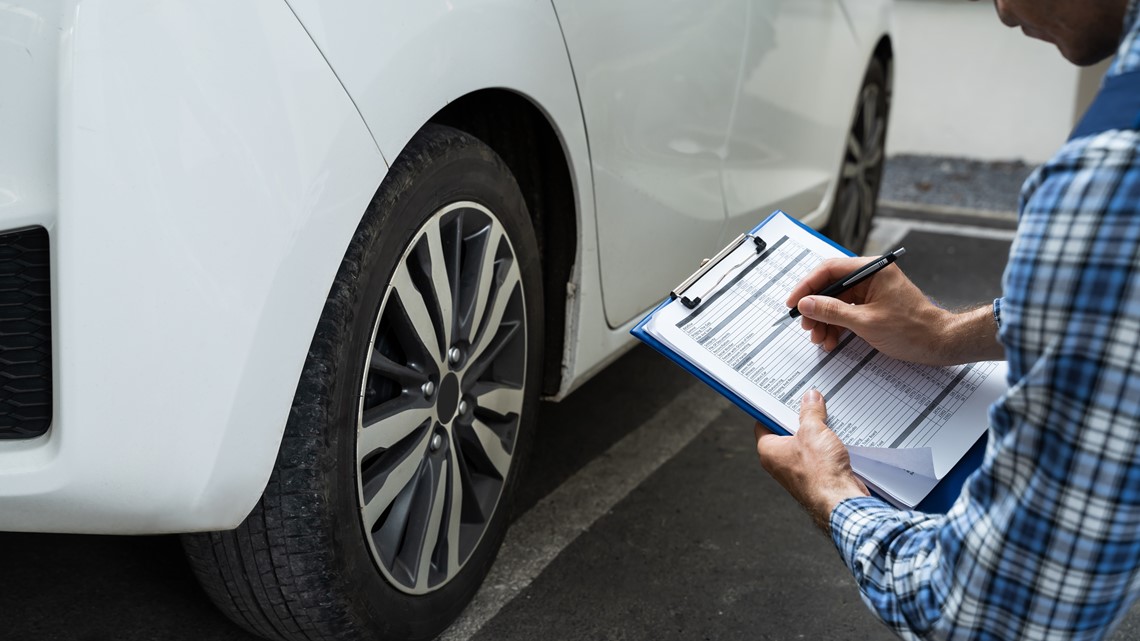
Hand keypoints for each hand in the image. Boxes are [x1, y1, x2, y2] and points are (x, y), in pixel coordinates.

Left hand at [754, 390, 867, 532]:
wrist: (841, 501)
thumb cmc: (820, 473)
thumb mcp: (813, 431)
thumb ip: (810, 412)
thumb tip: (810, 399)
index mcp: (769, 450)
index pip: (763, 422)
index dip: (773, 408)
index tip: (783, 395)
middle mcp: (780, 462)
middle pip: (786, 431)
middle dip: (799, 417)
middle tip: (809, 402)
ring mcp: (798, 470)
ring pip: (804, 442)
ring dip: (816, 430)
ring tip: (826, 415)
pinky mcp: (816, 475)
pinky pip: (818, 454)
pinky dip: (827, 444)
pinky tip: (838, 434)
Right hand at [785, 257, 998, 365]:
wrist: (939, 344)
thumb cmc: (913, 330)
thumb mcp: (866, 322)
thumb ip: (832, 311)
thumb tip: (806, 304)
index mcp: (872, 269)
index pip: (829, 269)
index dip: (806, 286)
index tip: (793, 302)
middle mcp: (870, 276)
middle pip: (830, 286)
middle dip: (815, 308)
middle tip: (806, 326)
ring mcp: (871, 291)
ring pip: (836, 302)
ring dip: (824, 321)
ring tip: (819, 339)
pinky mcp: (872, 305)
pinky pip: (846, 312)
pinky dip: (836, 326)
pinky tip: (831, 340)